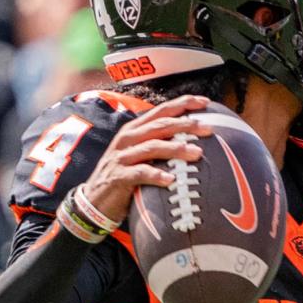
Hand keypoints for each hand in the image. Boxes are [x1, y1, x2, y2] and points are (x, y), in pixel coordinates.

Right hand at [81, 96, 214, 225]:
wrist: (94, 200)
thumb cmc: (124, 175)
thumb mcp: (139, 155)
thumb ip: (158, 144)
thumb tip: (193, 141)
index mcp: (135, 129)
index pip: (161, 110)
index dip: (183, 103)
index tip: (206, 102)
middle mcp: (128, 138)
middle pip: (160, 125)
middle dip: (185, 124)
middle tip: (208, 129)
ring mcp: (122, 157)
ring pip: (152, 147)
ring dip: (176, 149)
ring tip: (196, 153)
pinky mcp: (118, 176)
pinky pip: (140, 173)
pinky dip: (156, 175)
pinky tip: (171, 179)